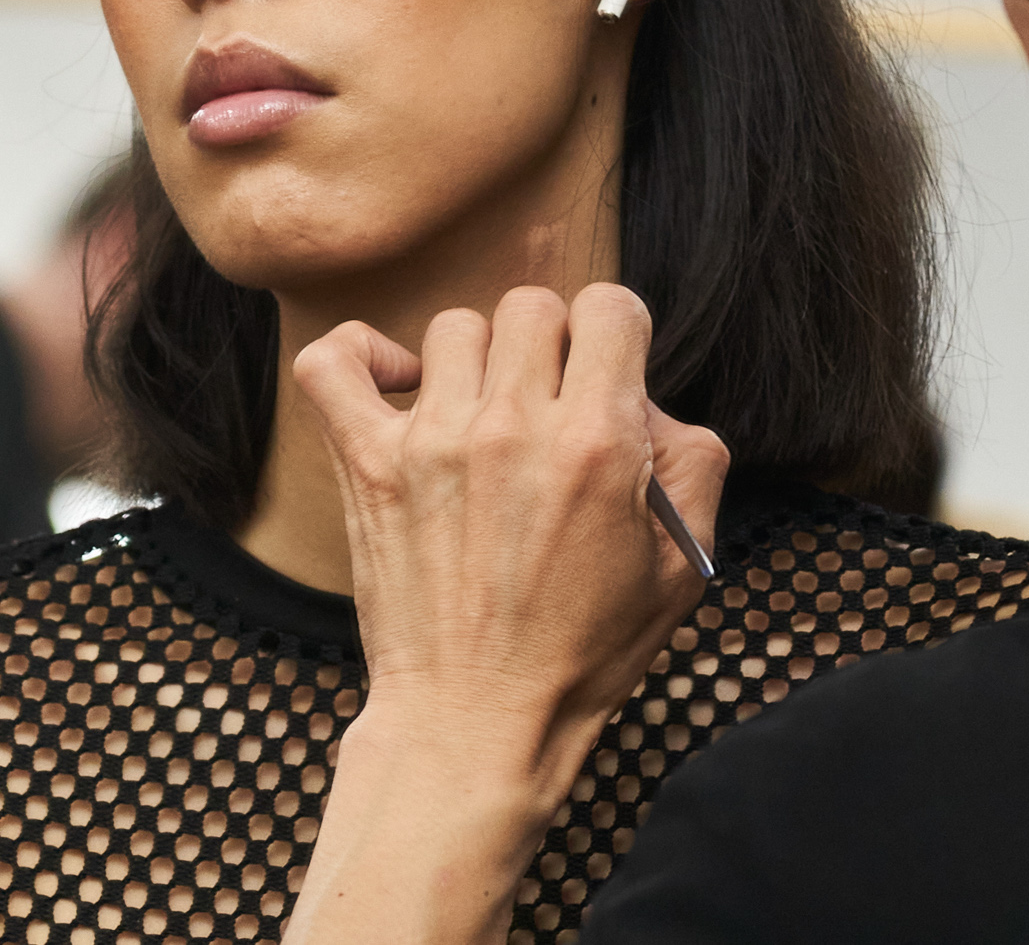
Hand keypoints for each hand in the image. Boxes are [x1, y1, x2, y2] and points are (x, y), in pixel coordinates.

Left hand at [281, 284, 729, 944]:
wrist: (477, 722)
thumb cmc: (581, 652)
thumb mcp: (681, 565)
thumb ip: (693, 462)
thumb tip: (647, 401)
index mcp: (598, 442)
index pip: (611, 306)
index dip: (616, 336)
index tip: (604, 376)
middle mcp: (513, 427)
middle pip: (533, 307)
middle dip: (551, 349)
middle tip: (547, 411)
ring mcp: (432, 441)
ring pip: (456, 328)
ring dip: (477, 364)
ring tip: (482, 420)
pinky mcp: (368, 465)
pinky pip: (336, 362)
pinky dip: (361, 357)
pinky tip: (400, 389)